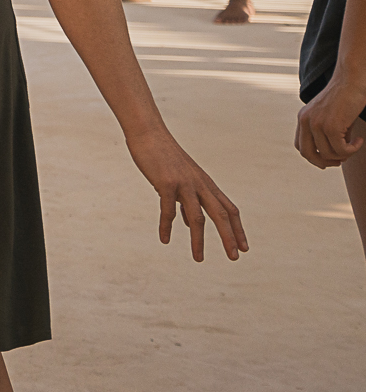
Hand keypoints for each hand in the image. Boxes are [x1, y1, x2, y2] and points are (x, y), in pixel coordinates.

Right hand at [125, 128, 246, 261]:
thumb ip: (187, 199)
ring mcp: (184, 184)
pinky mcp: (166, 183)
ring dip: (198, 240)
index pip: (229, 209)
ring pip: (197, 217)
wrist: (148, 132)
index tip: (243, 248)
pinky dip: (167, 226)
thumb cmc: (163, 156)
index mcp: (206, 184)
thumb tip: (189, 222)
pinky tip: (164, 240)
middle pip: (221, 215)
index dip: (238, 229)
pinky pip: (167, 210)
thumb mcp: (180, 178)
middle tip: (234, 258)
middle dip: (229, 238)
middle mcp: (200, 185)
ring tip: (198, 259)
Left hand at [295, 87, 365, 170]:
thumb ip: (328, 134)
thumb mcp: (332, 117)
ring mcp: (317, 123)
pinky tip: (359, 140)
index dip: (314, 157)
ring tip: (354, 145)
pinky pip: (341, 150)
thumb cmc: (346, 98)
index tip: (330, 158)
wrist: (352, 80)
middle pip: (307, 154)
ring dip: (343, 154)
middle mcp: (305, 121)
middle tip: (340, 160)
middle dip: (324, 162)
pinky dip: (352, 150)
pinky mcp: (331, 126)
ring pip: (327, 154)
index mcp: (303, 118)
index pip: (300, 146)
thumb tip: (337, 157)